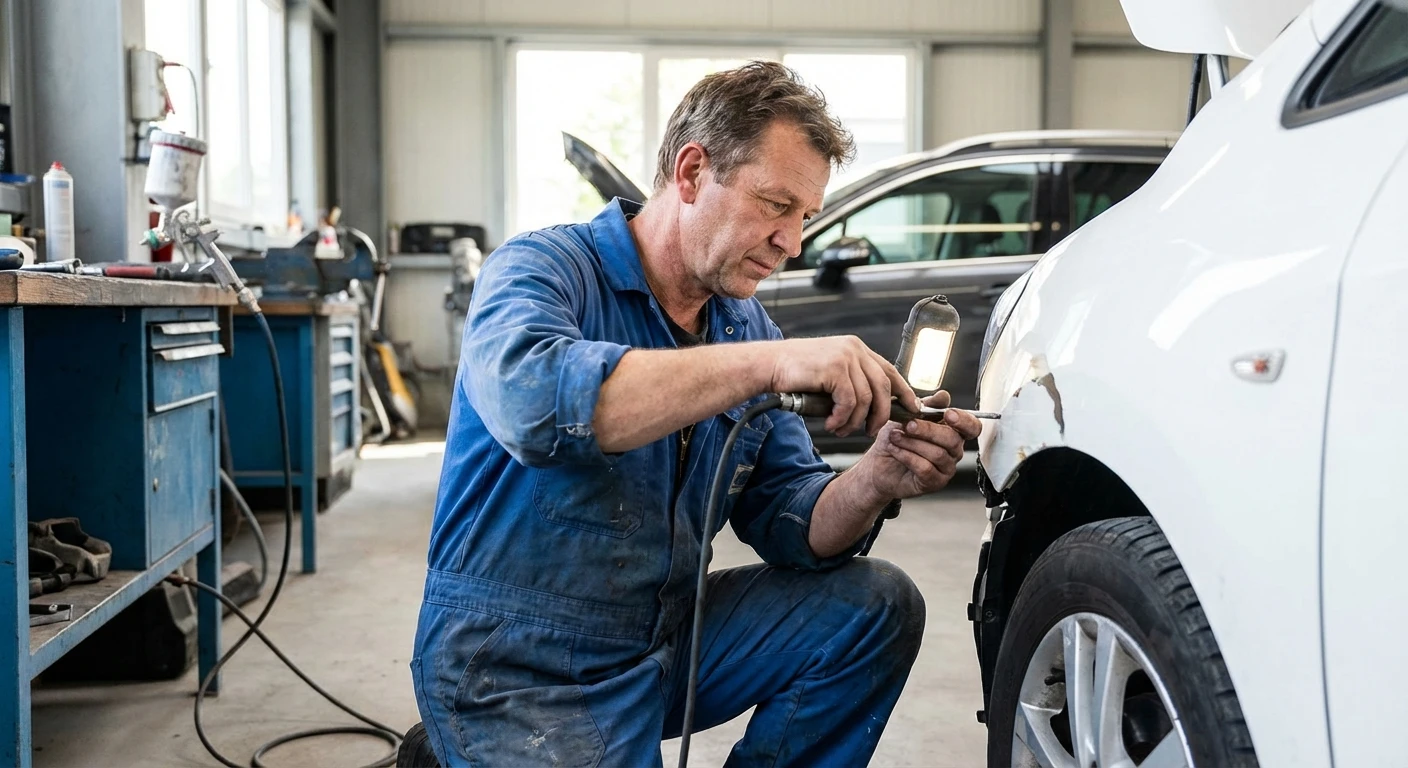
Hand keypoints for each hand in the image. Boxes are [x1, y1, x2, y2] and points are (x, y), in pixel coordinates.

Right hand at [761, 336, 921, 436]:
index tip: (912, 409)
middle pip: (884, 387)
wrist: (768, 366)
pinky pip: (849, 402)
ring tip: (841, 430)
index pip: (890, 370)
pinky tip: (831, 424)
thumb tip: (873, 405)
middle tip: (869, 432)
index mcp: (856, 348)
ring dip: (855, 421)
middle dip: (881, 415)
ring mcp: (845, 357)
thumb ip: (851, 381)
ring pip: (867, 398)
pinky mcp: (835, 368)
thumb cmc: (795, 374)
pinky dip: (842, 418)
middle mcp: (855, 349)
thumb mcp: (830, 374)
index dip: (904, 391)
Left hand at [856, 391, 983, 499]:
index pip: (972, 427)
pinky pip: (925, 468)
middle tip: (908, 425)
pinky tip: (894, 450)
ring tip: (894, 437)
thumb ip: (927, 406)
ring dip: (912, 443)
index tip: (948, 414)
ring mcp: (946, 468)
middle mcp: (954, 451)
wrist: (877, 463)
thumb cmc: (895, 438)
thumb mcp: (908, 416)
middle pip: (952, 439)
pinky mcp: (934, 482)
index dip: (964, 420)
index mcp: (953, 431)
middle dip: (928, 430)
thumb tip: (944, 396)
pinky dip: (907, 456)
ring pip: (937, 454)